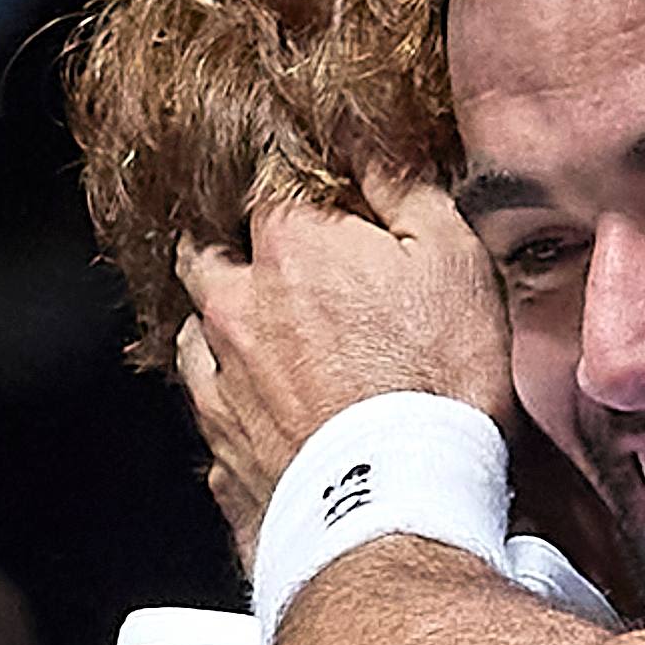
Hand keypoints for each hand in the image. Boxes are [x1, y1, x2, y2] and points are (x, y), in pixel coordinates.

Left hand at [175, 175, 516, 533]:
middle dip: (227, 243)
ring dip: (218, 324)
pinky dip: (225, 399)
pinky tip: (254, 408)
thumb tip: (364, 139)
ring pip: (193, 330)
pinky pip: (206, 409)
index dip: (291, 181)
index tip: (313, 191)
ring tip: (258, 336)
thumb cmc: (438, 376)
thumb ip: (402, 186)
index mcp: (287, 243)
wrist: (403, 505)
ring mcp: (217, 381)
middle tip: (266, 254)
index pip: (264, 180)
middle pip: (204, 250)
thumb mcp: (451, 256)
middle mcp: (234, 305)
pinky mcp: (220, 450)